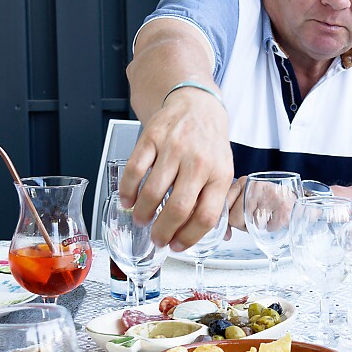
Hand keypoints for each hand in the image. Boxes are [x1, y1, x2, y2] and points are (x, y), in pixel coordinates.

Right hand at [121, 88, 234, 249]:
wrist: (196, 105)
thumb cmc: (209, 143)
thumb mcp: (223, 170)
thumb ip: (216, 201)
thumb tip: (216, 236)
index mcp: (219, 175)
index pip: (206, 216)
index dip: (189, 237)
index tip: (177, 245)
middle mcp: (198, 162)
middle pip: (179, 208)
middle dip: (163, 232)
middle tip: (156, 239)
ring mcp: (174, 149)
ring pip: (154, 192)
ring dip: (143, 213)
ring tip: (141, 219)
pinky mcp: (152, 138)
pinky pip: (135, 170)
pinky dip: (128, 190)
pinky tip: (127, 199)